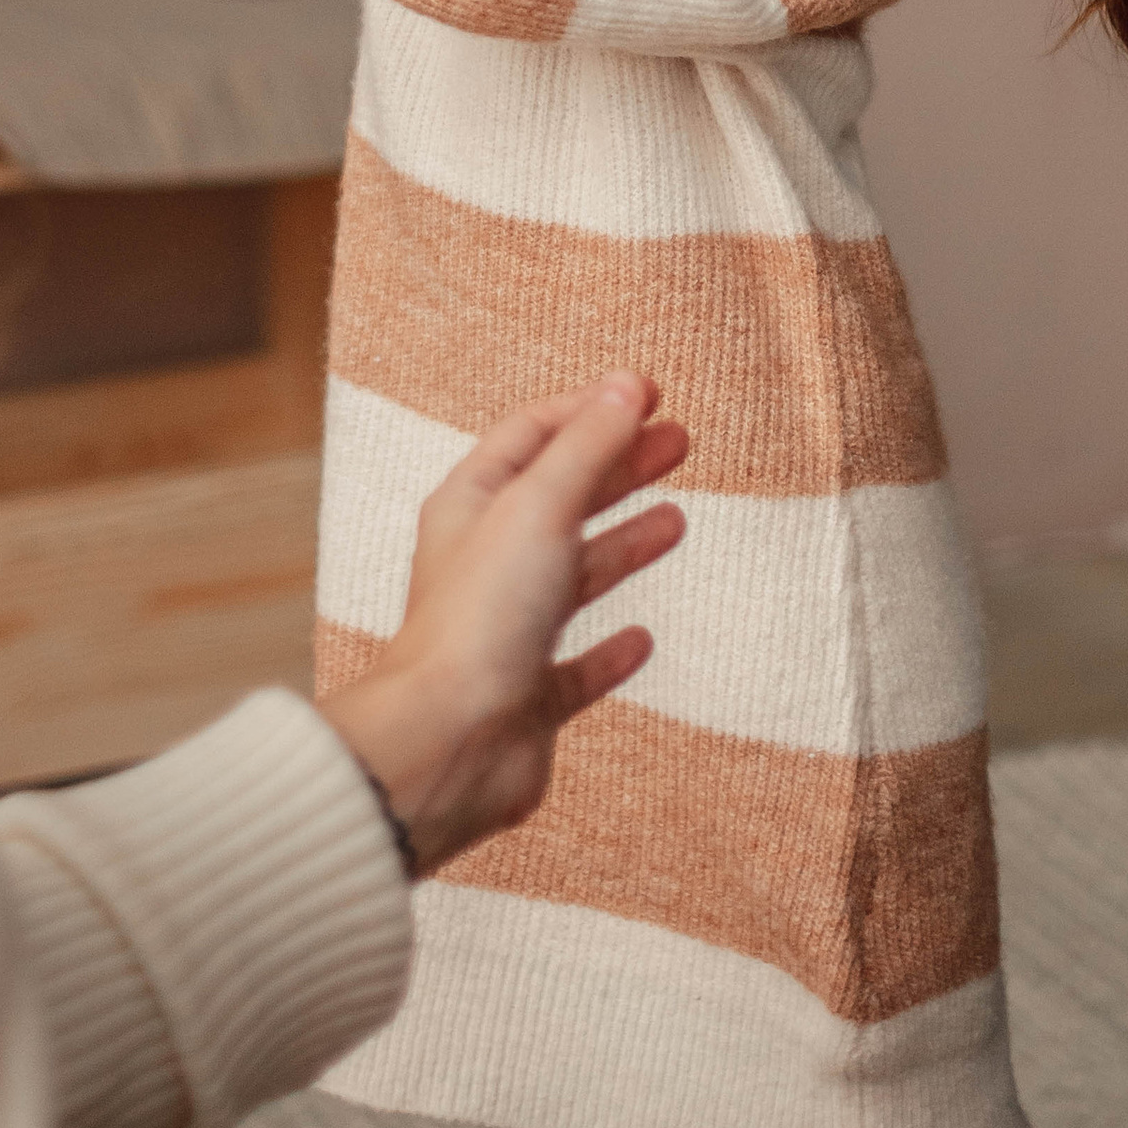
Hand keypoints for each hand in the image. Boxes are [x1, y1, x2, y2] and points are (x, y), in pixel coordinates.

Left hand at [320, 376, 688, 873]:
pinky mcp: (531, 698)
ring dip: (623, 544)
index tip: (647, 393)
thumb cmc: (480, 617)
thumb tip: (629, 384)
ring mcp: (509, 632)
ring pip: (574, 575)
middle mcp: (486, 564)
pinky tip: (642, 639)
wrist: (449, 743)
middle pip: (560, 498)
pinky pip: (578, 667)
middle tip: (678, 442)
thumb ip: (588, 446)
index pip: (532, 435)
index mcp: (471, 507)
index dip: (590, 409)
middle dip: (618, 466)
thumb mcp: (540, 507)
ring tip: (677, 520)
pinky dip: (611, 650)